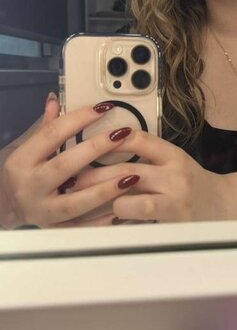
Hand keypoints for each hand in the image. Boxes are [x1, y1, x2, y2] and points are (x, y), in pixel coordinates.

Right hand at [1, 93, 140, 227]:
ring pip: (76, 202)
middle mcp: (31, 186)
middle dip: (96, 149)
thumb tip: (55, 100)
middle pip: (65, 166)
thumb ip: (43, 127)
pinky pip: (82, 227)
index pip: (52, 135)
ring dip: (105, 189)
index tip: (104, 108)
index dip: (79, 119)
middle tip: (122, 135)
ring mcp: (43, 210)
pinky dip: (102, 220)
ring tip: (131, 176)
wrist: (3, 206)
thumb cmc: (19, 172)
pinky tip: (122, 210)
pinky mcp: (54, 229)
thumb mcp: (24, 147)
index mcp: (23, 161)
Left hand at [86, 130, 230, 223]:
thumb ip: (146, 159)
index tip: (87, 146)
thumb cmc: (193, 186)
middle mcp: (175, 173)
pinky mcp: (173, 219)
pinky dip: (120, 215)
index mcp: (173, 155)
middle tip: (71, 179)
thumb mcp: (174, 164)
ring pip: (129, 193)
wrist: (226, 207)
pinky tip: (110, 218)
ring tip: (84, 200)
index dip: (110, 141)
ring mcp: (174, 197)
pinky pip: (138, 215)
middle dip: (93, 175)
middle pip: (126, 169)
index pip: (138, 139)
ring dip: (103, 197)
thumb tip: (103, 153)